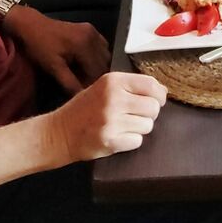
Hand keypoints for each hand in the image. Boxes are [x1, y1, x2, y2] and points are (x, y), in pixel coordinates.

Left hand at [2, 6, 108, 92]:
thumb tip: (82, 96)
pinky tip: (85, 62)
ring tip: (82, 74)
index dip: (91, 84)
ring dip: (97, 67)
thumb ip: (69, 83)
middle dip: (94, 76)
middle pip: (103, 63)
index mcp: (84, 45)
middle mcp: (92, 36)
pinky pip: (101, 46)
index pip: (97, 71)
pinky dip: (97, 56)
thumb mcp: (52, 67)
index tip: (83, 93)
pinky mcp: (89, 29)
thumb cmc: (39, 46)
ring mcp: (92, 31)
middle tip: (81, 84)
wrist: (31, 25)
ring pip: (105, 55)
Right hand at [51, 71, 167, 161]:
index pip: (151, 85)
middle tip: (134, 116)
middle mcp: (113, 98)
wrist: (59, 132)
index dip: (159, 95)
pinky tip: (117, 137)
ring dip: (139, 128)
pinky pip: (137, 141)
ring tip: (123, 126)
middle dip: (149, 114)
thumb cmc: (84, 109)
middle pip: (153, 107)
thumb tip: (162, 91)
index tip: (156, 100)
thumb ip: (131, 86)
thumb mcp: (104, 88)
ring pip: (148, 125)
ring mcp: (111, 121)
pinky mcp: (110, 141)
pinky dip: (130, 141)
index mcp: (113, 81)